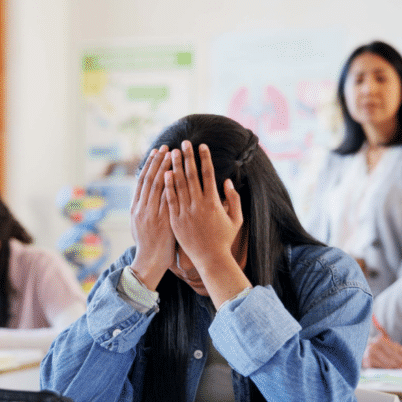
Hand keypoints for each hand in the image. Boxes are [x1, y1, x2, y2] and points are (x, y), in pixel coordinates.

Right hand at [129, 145, 174, 288]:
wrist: (150, 261)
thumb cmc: (148, 244)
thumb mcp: (138, 225)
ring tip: (173, 154)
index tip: (156, 151)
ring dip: (165, 168)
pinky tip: (176, 173)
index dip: (149, 165)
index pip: (142, 181)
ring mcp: (152, 214)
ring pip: (158, 186)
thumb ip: (142, 208)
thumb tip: (145, 194)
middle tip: (166, 146)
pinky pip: (166, 199)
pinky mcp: (163, 220)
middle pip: (150, 179)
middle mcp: (142, 208)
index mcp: (136, 208)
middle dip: (158, 161)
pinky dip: (170, 185)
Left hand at [164, 141, 242, 270]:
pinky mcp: (176, 220)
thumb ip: (234, 199)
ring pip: (179, 185)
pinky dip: (168, 186)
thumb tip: (227, 181)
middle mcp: (199, 205)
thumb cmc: (224, 239)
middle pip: (192, 175)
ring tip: (171, 153)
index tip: (201, 145)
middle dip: (187, 157)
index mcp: (214, 202)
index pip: (208, 174)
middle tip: (183, 142)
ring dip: (175, 167)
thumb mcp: (236, 219)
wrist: (210, 259)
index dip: (205, 158)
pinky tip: (165, 173)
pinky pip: (170, 200)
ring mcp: (186, 212)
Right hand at [362, 316, 401, 368]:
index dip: (401, 356)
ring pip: (385, 361)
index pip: (394, 349)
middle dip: (399, 362)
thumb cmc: (378, 350)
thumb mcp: (388, 346)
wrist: (360, 352)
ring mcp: (369, 353)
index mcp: (380, 340)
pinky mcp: (366, 361)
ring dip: (394, 366)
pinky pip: (379, 366)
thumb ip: (398, 348)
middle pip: (390, 355)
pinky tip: (390, 370)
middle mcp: (374, 345)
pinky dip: (385, 369)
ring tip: (400, 370)